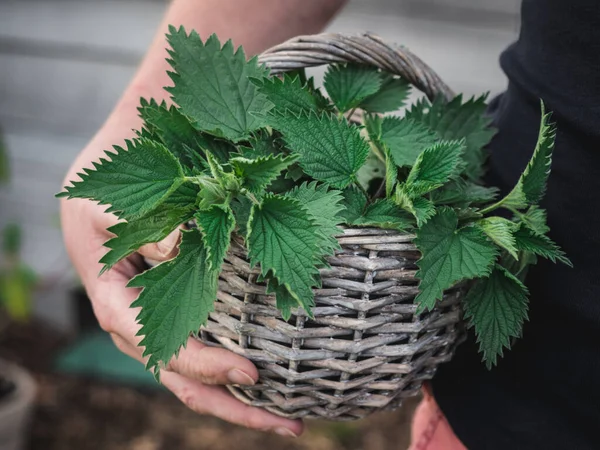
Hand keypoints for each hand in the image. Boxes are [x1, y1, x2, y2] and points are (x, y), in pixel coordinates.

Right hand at [60, 131, 302, 437]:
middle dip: (229, 404)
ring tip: (291, 419)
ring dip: (239, 397)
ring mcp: (162, 313)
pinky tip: (276, 377)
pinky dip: (236, 362)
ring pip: (196, 370)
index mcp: (112, 297)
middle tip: (286, 424)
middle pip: (180, 375)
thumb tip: (179, 250)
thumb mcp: (108, 198)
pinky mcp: (184, 302)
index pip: (156, 345)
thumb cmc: (111, 178)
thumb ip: (140, 226)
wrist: (123, 157)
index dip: (200, 363)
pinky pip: (209, 340)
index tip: (248, 372)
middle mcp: (139, 317)